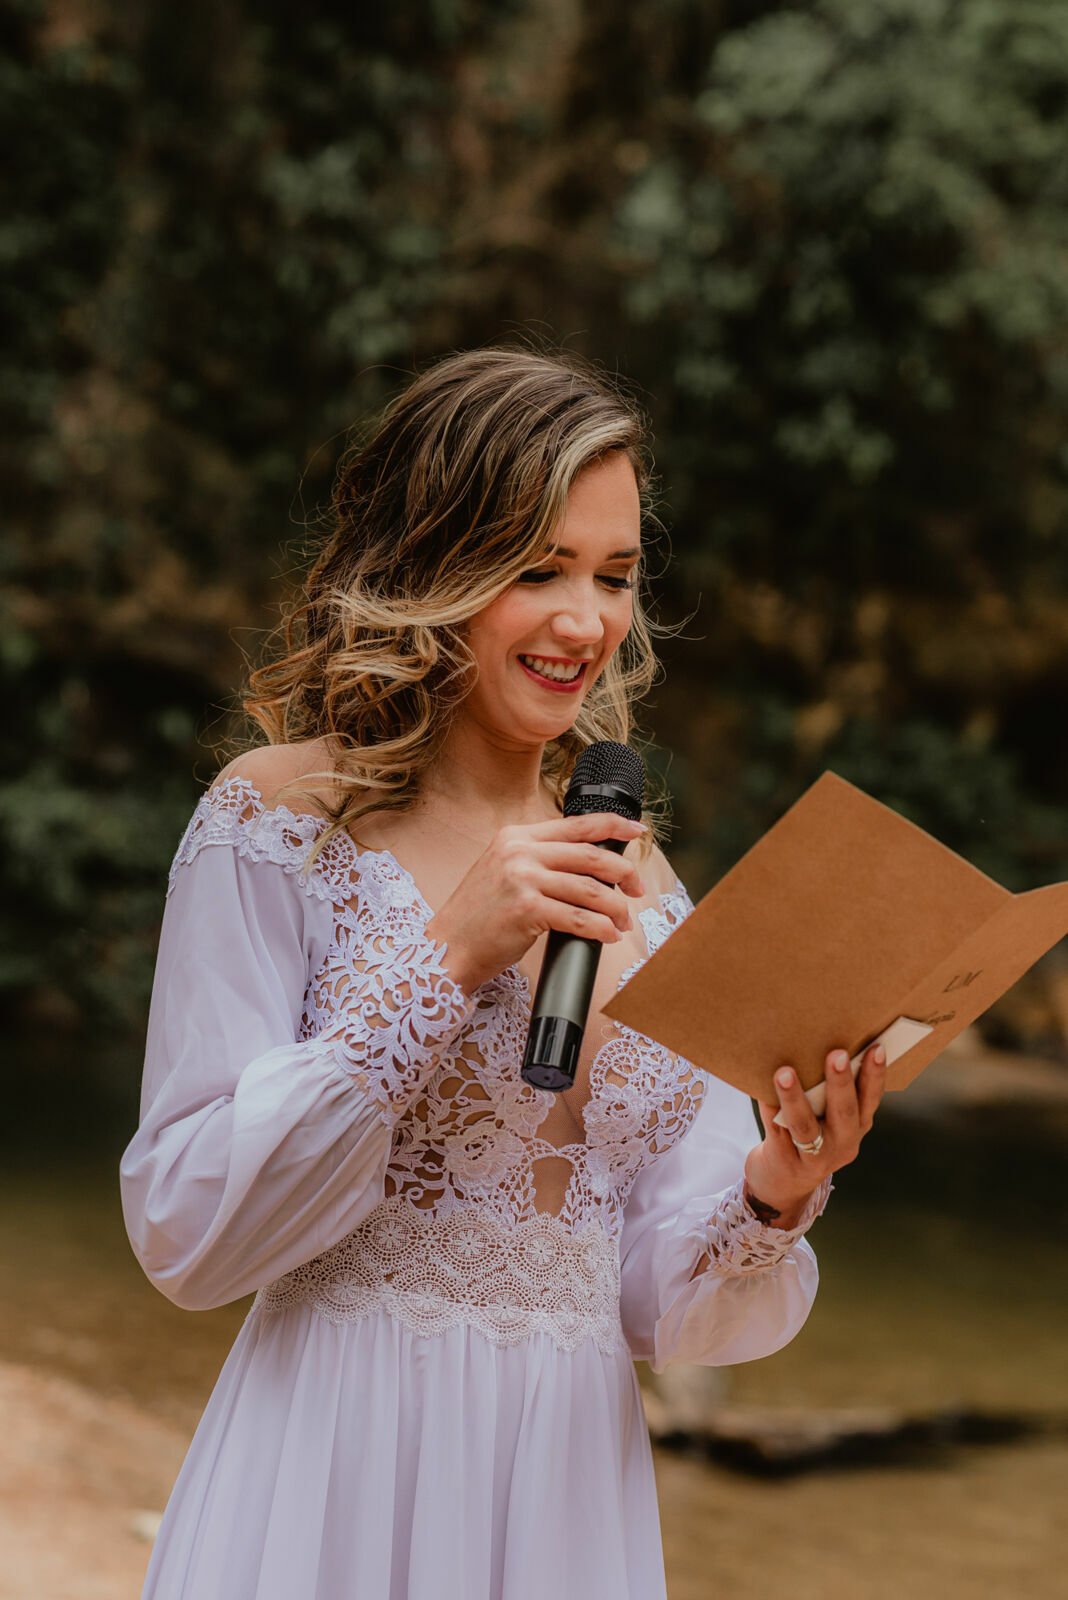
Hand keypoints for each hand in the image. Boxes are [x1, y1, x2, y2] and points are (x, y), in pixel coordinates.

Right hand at [425, 812, 646, 994]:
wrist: (445, 949)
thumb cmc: (477, 917)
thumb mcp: (502, 871)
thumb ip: (537, 860)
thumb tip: (587, 865)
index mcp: (516, 837)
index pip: (576, 825)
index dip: (613, 825)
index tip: (637, 831)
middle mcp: (519, 852)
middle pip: (590, 855)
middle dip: (623, 873)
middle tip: (636, 890)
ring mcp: (522, 879)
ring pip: (590, 888)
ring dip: (616, 908)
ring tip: (622, 922)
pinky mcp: (526, 910)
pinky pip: (579, 918)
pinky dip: (601, 929)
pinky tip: (607, 936)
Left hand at [743, 1044, 887, 1227]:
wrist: (782, 1184)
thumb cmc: (809, 1135)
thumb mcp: (829, 1121)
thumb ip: (830, 1094)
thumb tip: (820, 1043)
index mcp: (857, 1128)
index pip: (870, 1100)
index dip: (875, 1076)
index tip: (876, 1048)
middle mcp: (841, 1145)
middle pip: (844, 1113)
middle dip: (841, 1083)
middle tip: (837, 1053)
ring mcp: (813, 1158)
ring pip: (805, 1126)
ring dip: (795, 1098)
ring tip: (784, 1072)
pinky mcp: (785, 1162)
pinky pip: (775, 1131)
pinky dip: (768, 1109)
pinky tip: (760, 1091)